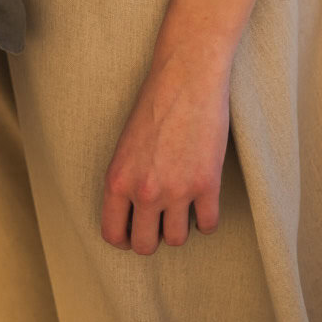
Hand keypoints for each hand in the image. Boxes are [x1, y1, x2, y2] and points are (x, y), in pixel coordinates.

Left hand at [101, 55, 229, 253]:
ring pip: (177, 240)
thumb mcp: (126, 144)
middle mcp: (144, 191)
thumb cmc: (155, 101)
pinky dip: (206, 219)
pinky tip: (204, 202)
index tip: (135, 231)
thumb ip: (127, 180)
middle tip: (161, 220)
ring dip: (181, 227)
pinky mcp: (207, 184)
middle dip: (153, 236)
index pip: (113, 234)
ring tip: (183, 206)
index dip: (125, 238)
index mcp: (118, 179)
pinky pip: (208, 225)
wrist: (187, 75)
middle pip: (145, 246)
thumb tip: (134, 213)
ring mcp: (177, 190)